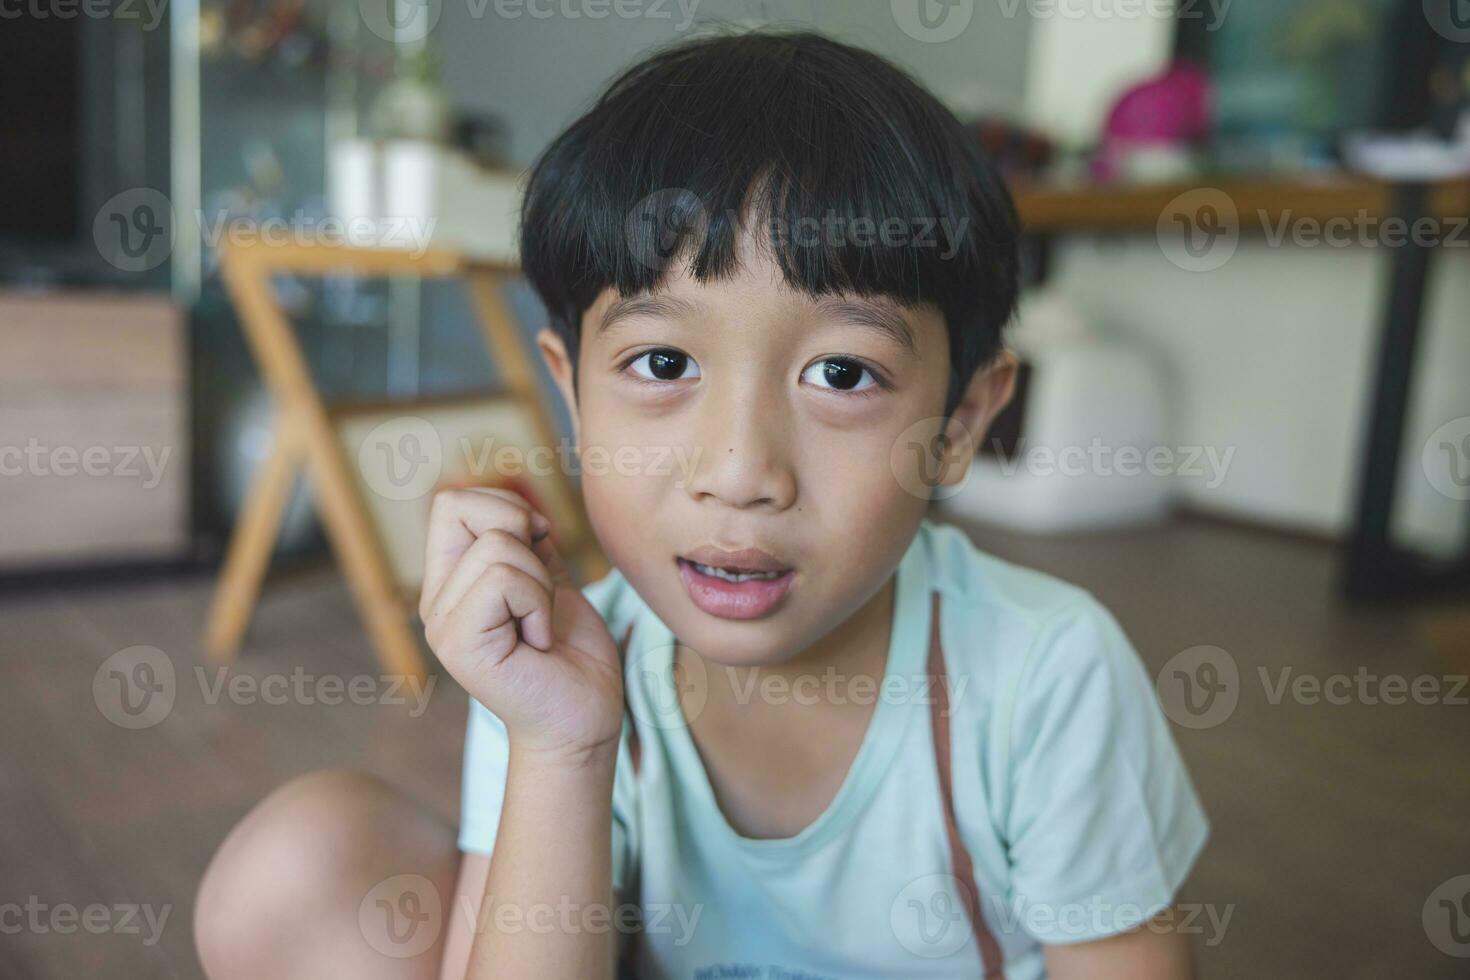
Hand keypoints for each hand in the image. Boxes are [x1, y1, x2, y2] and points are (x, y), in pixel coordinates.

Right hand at [419, 488, 623, 762]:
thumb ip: (525, 542)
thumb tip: (520, 506)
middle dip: (520, 532)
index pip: (452, 502)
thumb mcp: (547, 579)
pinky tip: (538, 640)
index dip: (505, 508)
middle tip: (537, 590)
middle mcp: (436, 601)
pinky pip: (501, 580)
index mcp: (451, 581)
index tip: (538, 550)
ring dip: (539, 582)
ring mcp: (441, 624)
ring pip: (495, 546)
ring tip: (539, 625)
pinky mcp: (459, 645)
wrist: (585, 717)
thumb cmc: (571, 652)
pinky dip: (537, 602)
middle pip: (458, 507)